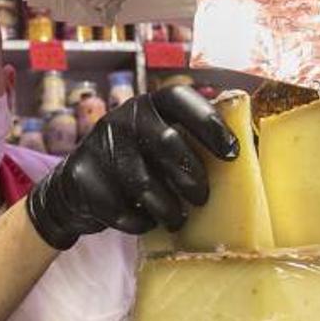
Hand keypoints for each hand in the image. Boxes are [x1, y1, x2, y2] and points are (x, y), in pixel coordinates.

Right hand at [27, 86, 238, 249]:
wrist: (74, 191)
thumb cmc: (134, 168)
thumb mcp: (155, 146)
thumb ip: (186, 144)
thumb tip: (245, 158)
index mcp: (147, 105)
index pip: (180, 99)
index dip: (209, 122)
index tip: (232, 153)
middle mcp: (121, 117)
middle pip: (167, 142)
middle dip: (190, 176)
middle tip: (203, 198)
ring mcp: (98, 145)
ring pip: (143, 182)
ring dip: (167, 208)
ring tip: (177, 219)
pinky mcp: (81, 175)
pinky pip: (120, 208)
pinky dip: (138, 222)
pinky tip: (144, 221)